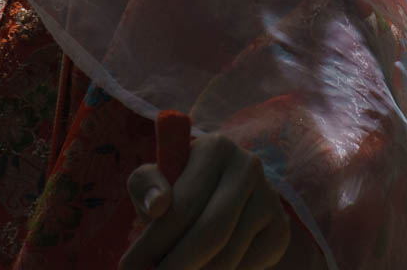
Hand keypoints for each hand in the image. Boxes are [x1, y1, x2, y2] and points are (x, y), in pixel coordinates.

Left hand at [119, 131, 298, 269]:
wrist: (228, 190)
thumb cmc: (182, 184)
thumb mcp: (159, 177)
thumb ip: (146, 185)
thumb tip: (157, 206)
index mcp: (216, 148)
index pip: (184, 204)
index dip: (153, 243)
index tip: (127, 268)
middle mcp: (249, 168)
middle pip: (212, 232)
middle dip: (176, 266)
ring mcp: (270, 199)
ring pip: (229, 256)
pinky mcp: (280, 229)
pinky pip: (247, 267)